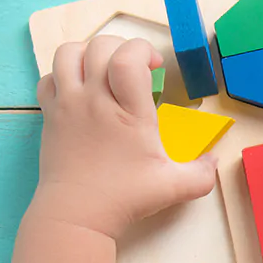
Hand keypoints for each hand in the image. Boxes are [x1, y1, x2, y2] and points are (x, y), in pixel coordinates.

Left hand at [30, 36, 216, 239]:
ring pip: (67, 54)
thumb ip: (202, 173)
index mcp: (128, 112)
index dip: (143, 49)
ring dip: (87, 52)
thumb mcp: (174, 187)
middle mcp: (94, 100)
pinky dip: (62, 74)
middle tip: (134, 67)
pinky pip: (48, 78)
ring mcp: (68, 105)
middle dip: (121, 46)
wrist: (76, 216)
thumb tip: (214, 159)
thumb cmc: (125, 198)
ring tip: (103, 69)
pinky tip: (79, 89)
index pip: (127, 57)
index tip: (155, 66)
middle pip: (99, 46)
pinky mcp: (50, 116)